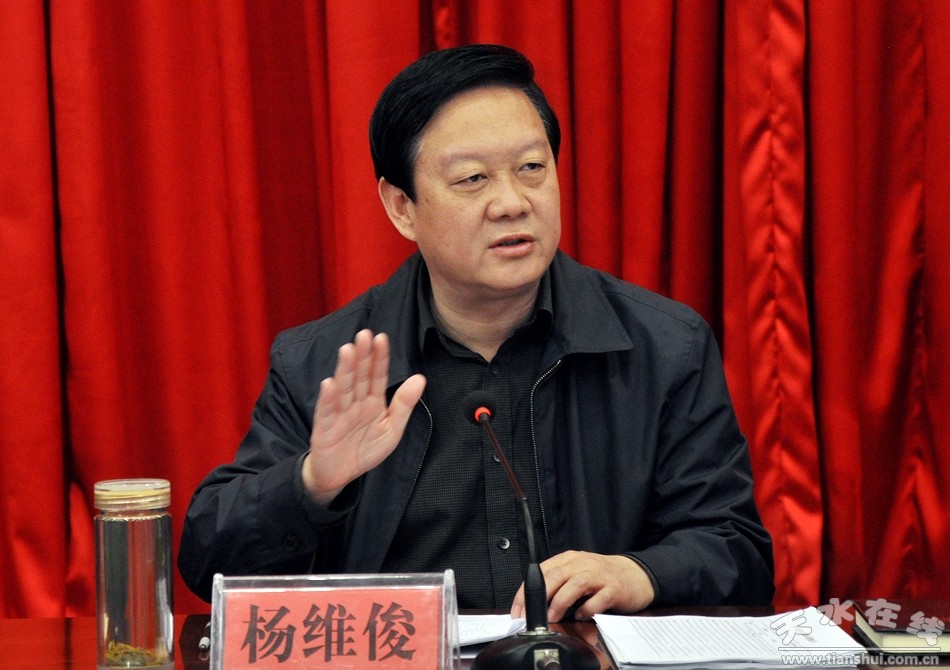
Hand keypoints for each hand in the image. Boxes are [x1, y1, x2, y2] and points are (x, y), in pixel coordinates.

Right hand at [302, 329, 425, 504]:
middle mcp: (355, 403)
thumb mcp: (392, 429)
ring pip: (343, 388)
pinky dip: (328, 398)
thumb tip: (420, 379)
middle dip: (362, 356)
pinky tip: (329, 384)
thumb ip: (404, 405)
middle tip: (364, 334)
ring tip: (348, 350)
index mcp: (372, 402)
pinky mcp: (324, 428)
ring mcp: (339, 413)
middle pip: (359, 376)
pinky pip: (326, 411)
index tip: (382, 338)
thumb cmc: (365, 450)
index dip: (379, 358)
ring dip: (344, 370)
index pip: (377, 375)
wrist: (340, 476)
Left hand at [510, 550, 654, 621]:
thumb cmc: (602, 576)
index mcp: (569, 559)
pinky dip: (588, 609)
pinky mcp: (613, 588)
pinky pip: (598, 599)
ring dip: (560, 602)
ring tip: (552, 617)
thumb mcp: (577, 573)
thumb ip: (558, 584)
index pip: (541, 572)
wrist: (636, 574)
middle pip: (555, 576)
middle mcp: (582, 564)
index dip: (526, 591)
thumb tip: (534, 606)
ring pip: (574, 584)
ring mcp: (598, 575)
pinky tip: (582, 616)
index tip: (518, 610)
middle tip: (530, 616)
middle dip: (539, 597)